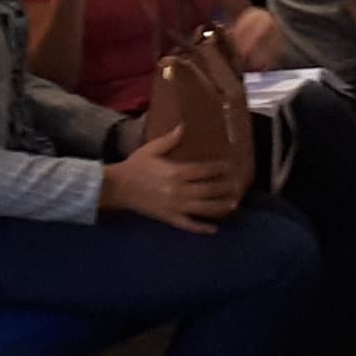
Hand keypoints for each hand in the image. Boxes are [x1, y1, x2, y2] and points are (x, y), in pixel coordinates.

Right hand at [102, 123, 239, 231]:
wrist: (118, 187)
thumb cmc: (135, 166)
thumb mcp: (151, 149)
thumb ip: (169, 140)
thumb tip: (183, 126)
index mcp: (176, 172)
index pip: (204, 170)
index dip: (218, 168)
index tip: (229, 167)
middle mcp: (179, 190)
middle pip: (208, 190)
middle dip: (224, 187)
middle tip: (237, 185)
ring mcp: (176, 206)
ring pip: (203, 208)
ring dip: (220, 207)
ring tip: (233, 204)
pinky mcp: (170, 218)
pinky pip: (189, 225)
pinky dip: (202, 228)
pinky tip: (214, 229)